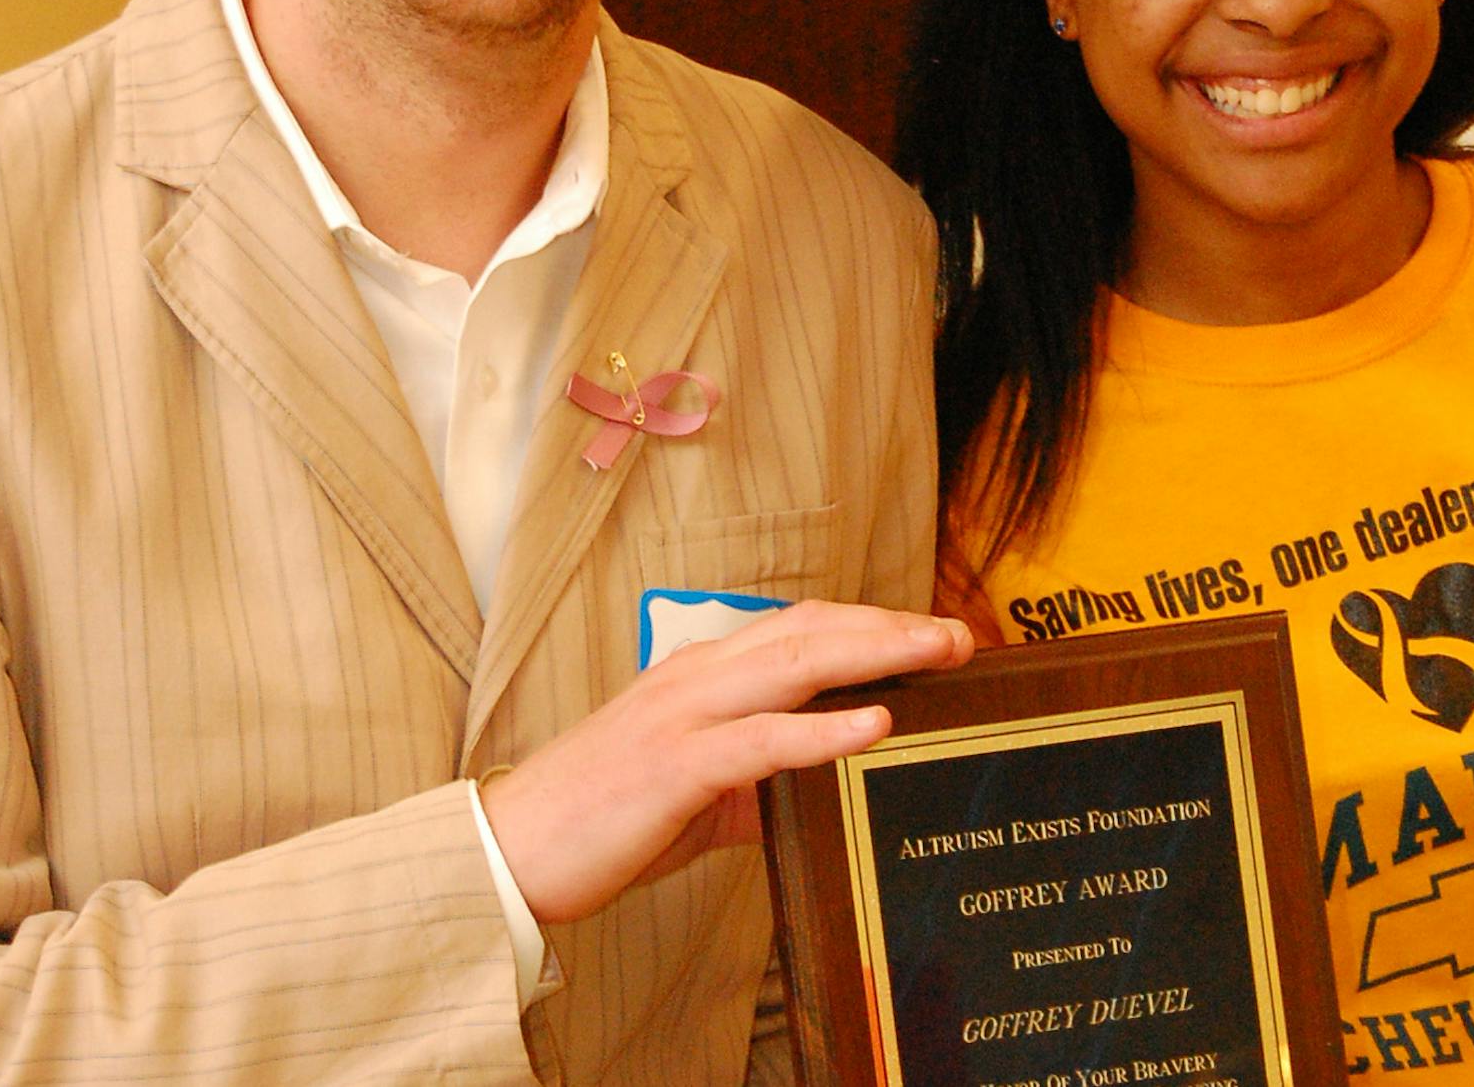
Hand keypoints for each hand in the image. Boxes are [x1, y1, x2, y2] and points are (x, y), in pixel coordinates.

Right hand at [481, 600, 973, 923]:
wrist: (513, 850)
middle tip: (959, 635)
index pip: (798, 627)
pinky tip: (874, 721)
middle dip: (890, 626)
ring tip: (937, 652)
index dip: (869, 622)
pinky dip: (824, 728)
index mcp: (699, 675)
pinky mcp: (676, 765)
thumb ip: (754, 781)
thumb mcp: (694, 792)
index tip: (930, 633)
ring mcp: (684, 715)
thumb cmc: (603, 820)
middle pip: (809, 629)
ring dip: (876, 651)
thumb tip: (815, 791)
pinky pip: (762, 738)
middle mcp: (696, 677)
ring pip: (795, 662)